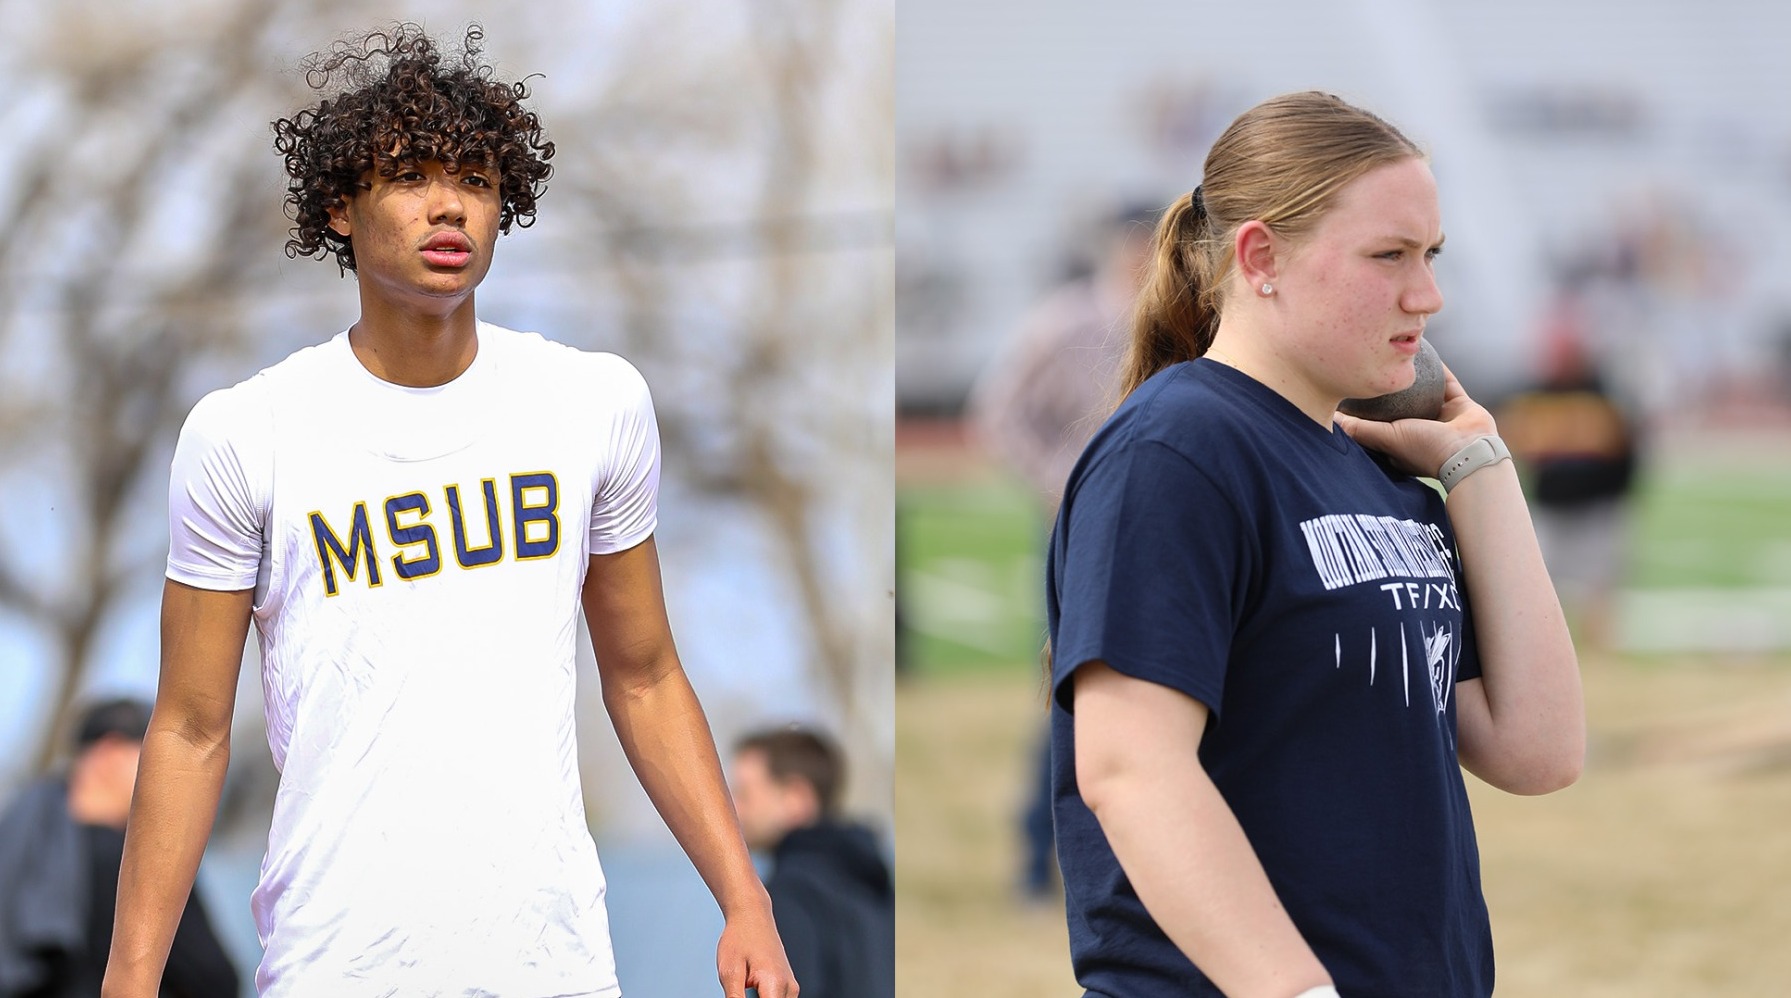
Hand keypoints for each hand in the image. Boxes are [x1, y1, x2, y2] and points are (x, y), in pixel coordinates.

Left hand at [717, 902, 797, 997]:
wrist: (752, 916)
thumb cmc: (739, 939)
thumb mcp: (729, 973)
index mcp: (776, 984)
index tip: (738, 997)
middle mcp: (789, 989)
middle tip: (738, 991)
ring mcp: (791, 988)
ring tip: (743, 987)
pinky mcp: (788, 987)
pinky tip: (749, 990)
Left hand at [1335, 363, 1498, 478]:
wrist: (1470, 452)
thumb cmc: (1425, 448)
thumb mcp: (1385, 437)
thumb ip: (1360, 429)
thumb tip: (1330, 419)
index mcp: (1401, 444)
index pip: (1379, 423)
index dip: (1366, 409)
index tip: (1352, 389)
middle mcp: (1421, 431)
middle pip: (1401, 405)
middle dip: (1390, 389)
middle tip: (1374, 364)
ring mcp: (1442, 419)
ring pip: (1424, 391)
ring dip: (1413, 375)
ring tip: (1398, 354)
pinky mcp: (1460, 406)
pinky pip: (1446, 381)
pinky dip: (1438, 367)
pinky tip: (1425, 350)